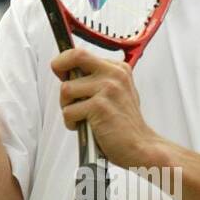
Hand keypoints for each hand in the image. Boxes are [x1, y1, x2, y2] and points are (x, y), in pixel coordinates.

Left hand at [52, 47, 157, 168]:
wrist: (140, 146)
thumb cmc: (124, 125)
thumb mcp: (116, 93)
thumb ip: (97, 80)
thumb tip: (69, 73)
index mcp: (118, 69)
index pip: (82, 53)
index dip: (66, 61)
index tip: (62, 71)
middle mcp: (114, 74)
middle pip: (75, 57)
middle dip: (59, 67)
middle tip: (61, 81)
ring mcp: (108, 89)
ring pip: (66, 89)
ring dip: (67, 107)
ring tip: (80, 117)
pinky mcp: (99, 106)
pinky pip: (69, 111)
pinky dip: (71, 123)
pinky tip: (84, 127)